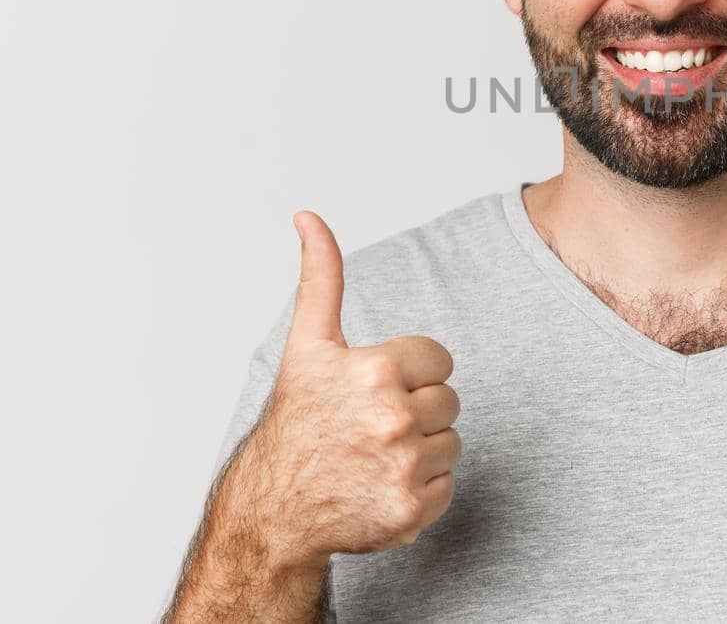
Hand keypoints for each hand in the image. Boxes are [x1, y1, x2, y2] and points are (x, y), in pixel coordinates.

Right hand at [228, 210, 462, 573]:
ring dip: (422, 450)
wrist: (275, 510)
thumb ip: (321, 277)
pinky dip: (422, 490)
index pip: (440, 360)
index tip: (375, 389)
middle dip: (418, 410)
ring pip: (452, 443)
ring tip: (376, 455)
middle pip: (450, 401)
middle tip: (372, 425)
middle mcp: (393, 417)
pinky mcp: (411, 509)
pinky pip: (448, 485)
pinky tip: (383, 486)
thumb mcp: (308, 344)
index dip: (410, 372)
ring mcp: (403, 466)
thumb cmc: (297, 421)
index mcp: (377, 370)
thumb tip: (308, 216)